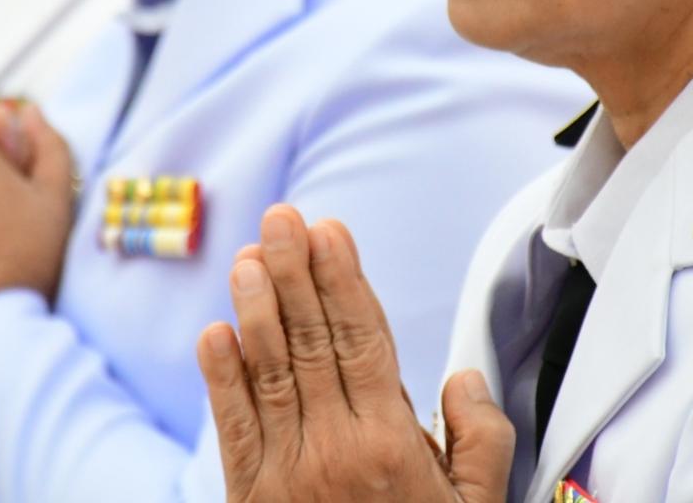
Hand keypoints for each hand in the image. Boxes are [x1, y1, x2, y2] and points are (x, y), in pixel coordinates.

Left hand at [198, 205, 512, 502]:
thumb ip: (479, 441)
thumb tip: (462, 375)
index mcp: (392, 448)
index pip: (364, 342)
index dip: (344, 281)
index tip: (331, 230)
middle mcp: (335, 452)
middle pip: (312, 344)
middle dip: (295, 274)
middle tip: (282, 217)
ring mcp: (287, 476)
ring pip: (268, 375)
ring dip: (255, 310)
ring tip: (248, 258)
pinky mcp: (249, 499)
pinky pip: (234, 430)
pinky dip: (220, 381)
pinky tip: (213, 334)